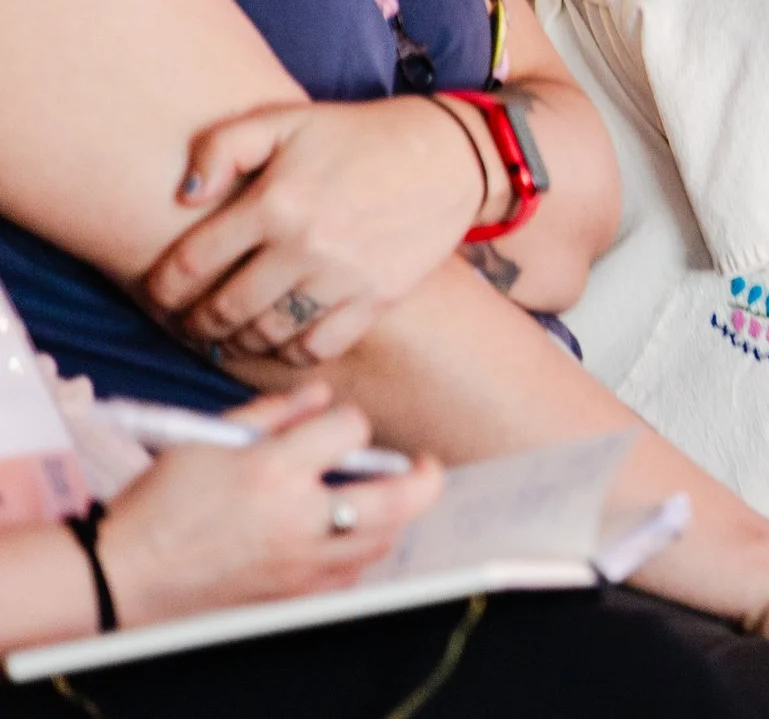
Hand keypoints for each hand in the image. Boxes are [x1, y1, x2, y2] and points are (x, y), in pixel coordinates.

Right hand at [95, 383, 443, 628]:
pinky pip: (349, 575)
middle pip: (397, 499)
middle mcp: (297, 519)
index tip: (339, 423)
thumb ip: (273, 413)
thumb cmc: (159, 505)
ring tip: (386, 499)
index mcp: (272, 471)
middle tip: (424, 465)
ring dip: (393, 516)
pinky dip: (359, 553)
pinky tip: (347, 537)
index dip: (350, 420)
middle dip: (424, 477)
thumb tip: (320, 394)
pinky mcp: (291, 595)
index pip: (349, 431)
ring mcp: (300, 563)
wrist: (123, 575)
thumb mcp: (207, 441)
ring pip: (381, 541)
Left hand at [145, 98, 487, 363]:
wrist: (450, 154)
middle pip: (224, 309)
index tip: (160, 294)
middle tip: (192, 321)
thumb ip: (222, 147)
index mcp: (274, 201)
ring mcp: (343, 277)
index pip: (190, 264)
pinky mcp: (377, 297)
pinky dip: (291, 352)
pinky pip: (318, 347)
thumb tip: (183, 197)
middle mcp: (305, 245)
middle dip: (196, 322)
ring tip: (231, 335)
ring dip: (238, 341)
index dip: (162, 288)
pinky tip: (282, 340)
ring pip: (267, 334)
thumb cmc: (359, 134)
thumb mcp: (285, 120)